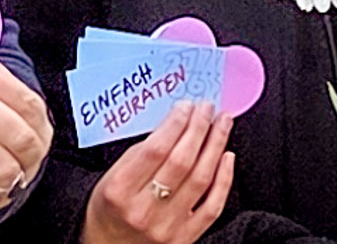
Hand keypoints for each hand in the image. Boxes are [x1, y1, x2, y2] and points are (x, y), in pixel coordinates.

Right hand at [80, 100, 235, 243]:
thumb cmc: (110, 209)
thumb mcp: (111, 177)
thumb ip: (140, 153)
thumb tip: (175, 124)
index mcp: (119, 191)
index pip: (155, 149)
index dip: (176, 123)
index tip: (186, 106)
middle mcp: (143, 211)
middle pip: (181, 161)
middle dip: (199, 128)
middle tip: (208, 108)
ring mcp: (166, 228)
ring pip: (200, 180)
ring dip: (215, 145)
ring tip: (222, 124)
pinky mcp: (184, 239)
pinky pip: (212, 206)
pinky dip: (224, 179)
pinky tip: (227, 157)